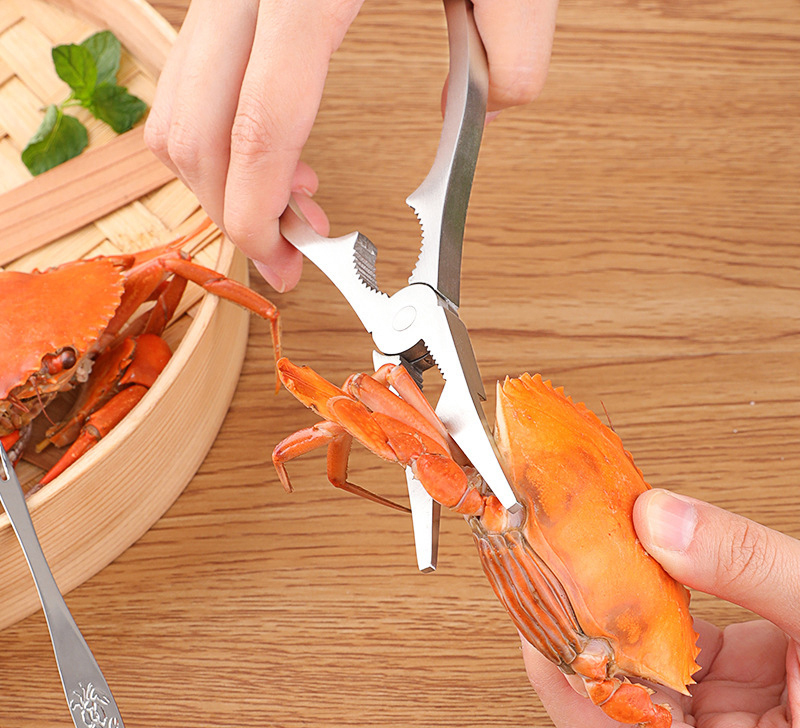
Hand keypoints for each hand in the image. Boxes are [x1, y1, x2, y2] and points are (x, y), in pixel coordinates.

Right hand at [145, 0, 558, 291]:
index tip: (287, 264)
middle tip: (288, 254)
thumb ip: (514, 45)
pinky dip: (221, 128)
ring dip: (220, 172)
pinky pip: (196, 70)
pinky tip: (278, 146)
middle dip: (229, 208)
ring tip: (295, 204)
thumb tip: (495, 108)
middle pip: (194, 126)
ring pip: (177, 101)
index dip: (259, 211)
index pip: (260, 126)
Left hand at [519, 489, 799, 727]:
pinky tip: (634, 567)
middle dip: (579, 649)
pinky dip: (652, 607)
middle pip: (624, 721)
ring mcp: (733, 726)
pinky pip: (677, 651)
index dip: (582, 695)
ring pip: (644, 680)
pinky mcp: (738, 689)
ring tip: (576, 564)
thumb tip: (657, 519)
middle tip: (543, 584)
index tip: (547, 627)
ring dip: (611, 621)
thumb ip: (747, 567)